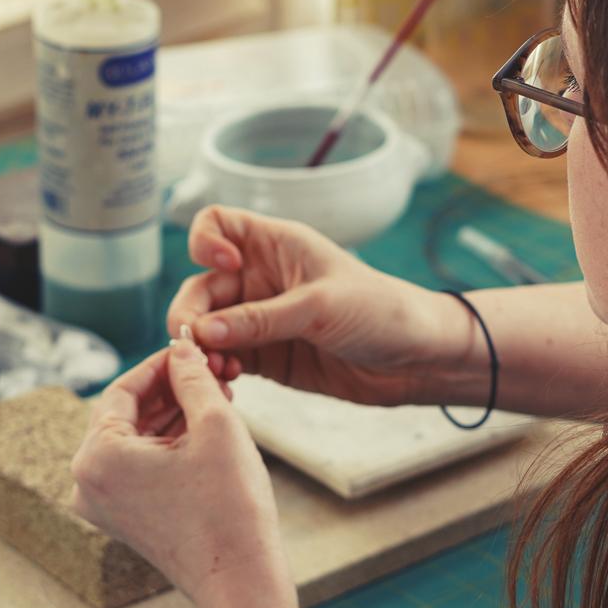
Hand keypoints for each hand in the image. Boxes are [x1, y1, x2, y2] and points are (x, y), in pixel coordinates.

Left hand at [70, 340, 291, 607]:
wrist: (241, 582)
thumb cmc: (229, 506)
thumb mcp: (215, 424)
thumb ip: (193, 376)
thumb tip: (181, 348)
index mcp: (96, 457)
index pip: (124, 389)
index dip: (162, 363)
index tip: (194, 347)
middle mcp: (86, 483)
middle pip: (127, 414)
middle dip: (171, 389)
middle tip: (211, 370)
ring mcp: (103, 505)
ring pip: (136, 439)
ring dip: (174, 414)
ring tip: (218, 396)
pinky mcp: (124, 519)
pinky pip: (140, 466)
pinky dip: (169, 444)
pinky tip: (206, 428)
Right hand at [168, 205, 473, 406]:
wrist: (417, 359)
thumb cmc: (381, 311)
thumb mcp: (320, 307)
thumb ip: (260, 320)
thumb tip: (203, 333)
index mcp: (275, 245)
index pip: (215, 224)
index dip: (204, 241)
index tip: (222, 268)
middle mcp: (260, 278)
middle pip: (200, 286)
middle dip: (191, 315)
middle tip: (197, 345)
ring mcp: (260, 318)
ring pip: (206, 327)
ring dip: (201, 349)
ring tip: (219, 371)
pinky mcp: (267, 356)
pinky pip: (225, 358)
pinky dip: (218, 369)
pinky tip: (229, 383)